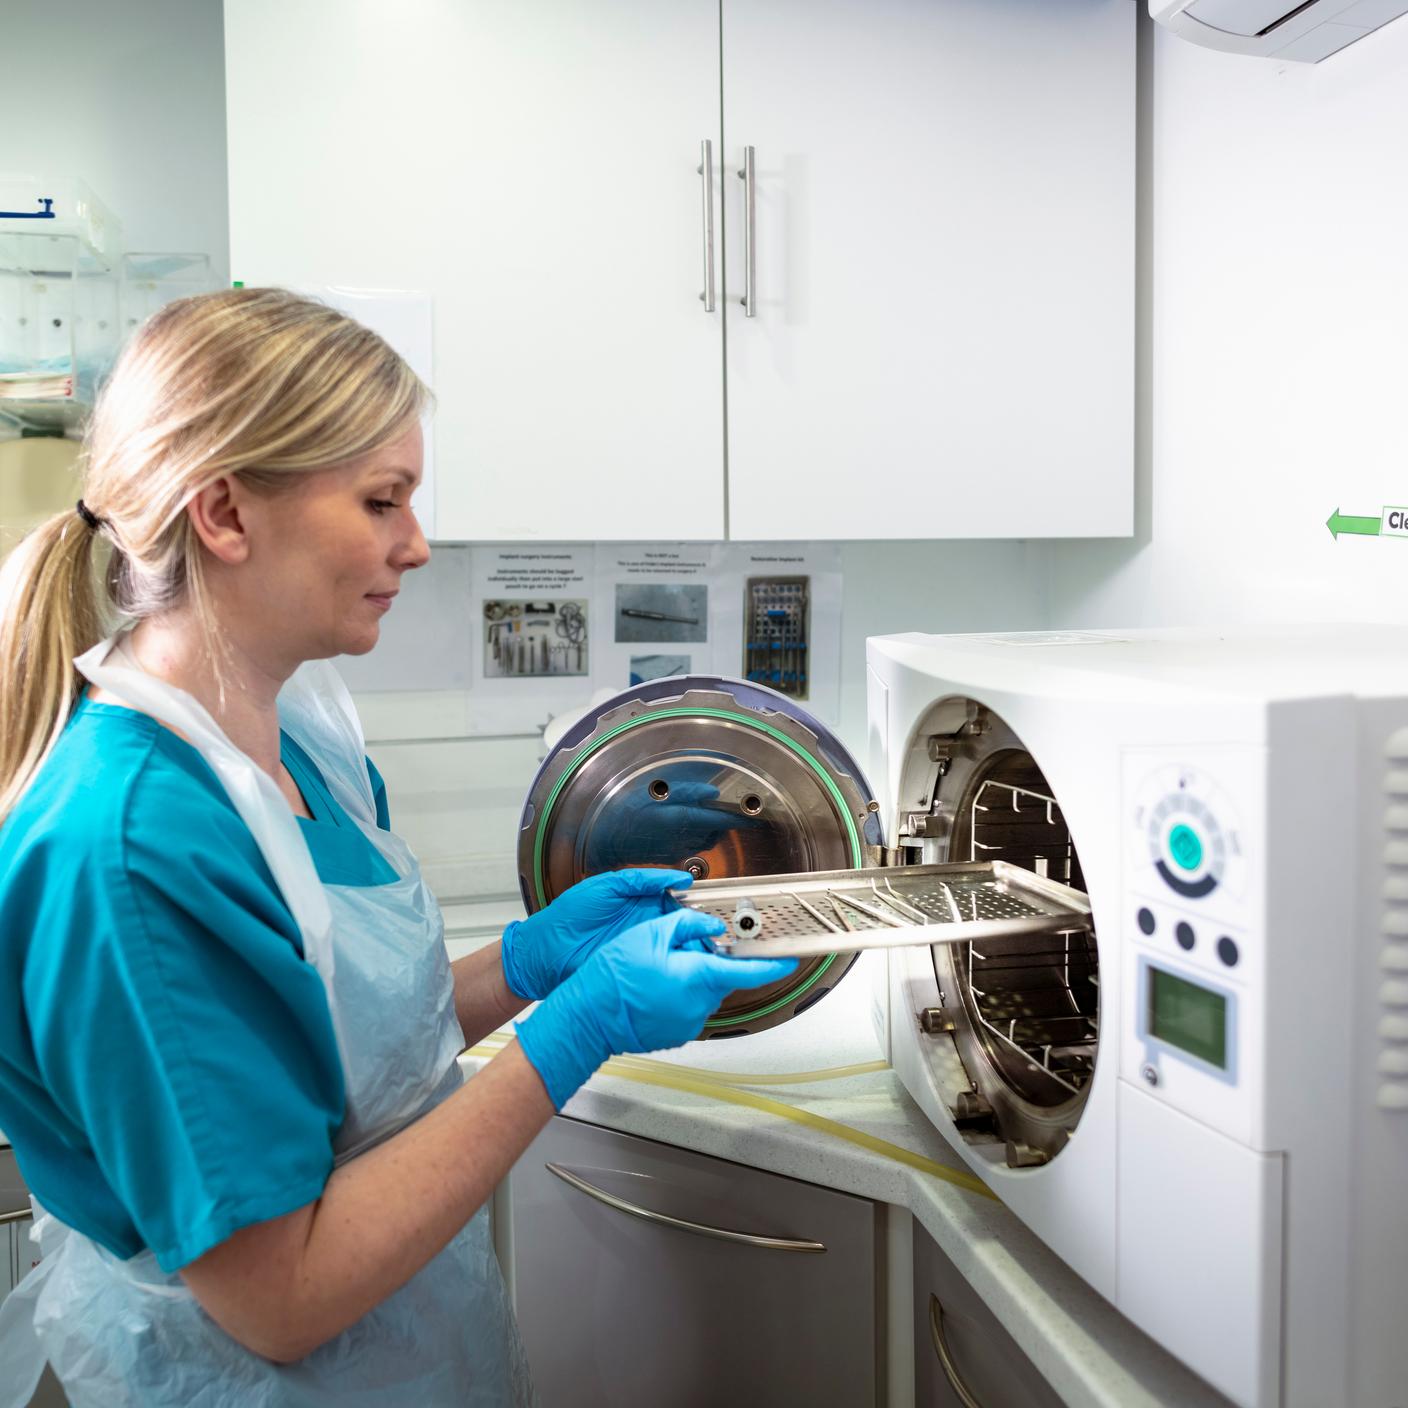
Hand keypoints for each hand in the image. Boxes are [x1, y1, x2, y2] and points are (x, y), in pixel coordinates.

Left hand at [501, 868, 694, 1000]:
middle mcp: (641, 923)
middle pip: (679, 924)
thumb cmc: (566, 917)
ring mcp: (639, 945)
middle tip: (713, 929)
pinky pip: (660, 963)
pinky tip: (685, 962)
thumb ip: (639, 880)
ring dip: (690, 946)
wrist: (543, 954)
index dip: (691, 902)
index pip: (674, 899)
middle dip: (697, 927)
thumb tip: (675, 879)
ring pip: (673, 944)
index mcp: (637, 900)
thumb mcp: (604, 887)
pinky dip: (674, 964)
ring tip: (706, 946)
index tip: (708, 905)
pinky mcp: (634, 965)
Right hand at [515, 908, 797, 1107]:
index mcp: (697, 976)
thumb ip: (686, 926)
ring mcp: (688, 1023)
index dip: (772, 965)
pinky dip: (677, 994)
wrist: (587, 1018)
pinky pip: (687, 1007)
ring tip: (655, 971)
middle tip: (676, 949)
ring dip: (689, 978)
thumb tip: (708, 927)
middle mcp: (699, 1004)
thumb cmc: (612, 978)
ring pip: (702, 991)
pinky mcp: (676, 1033)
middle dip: (706, 960)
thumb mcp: (648, 935)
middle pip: (719, 976)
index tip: (788, 960)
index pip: (747, 971)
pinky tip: (651, 988)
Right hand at [584, 762, 767, 871]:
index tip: (755, 817)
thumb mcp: (653, 793)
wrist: (607, 841)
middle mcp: (685, 838)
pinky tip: (690, 827)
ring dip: (714, 829)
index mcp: (683, 820)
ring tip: (708, 816)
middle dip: (726, 821)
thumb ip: (686, 792)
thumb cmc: (626, 813)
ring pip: (709, 840)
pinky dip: (701, 837)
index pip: (722, 819)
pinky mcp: (674, 857)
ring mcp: (680, 850)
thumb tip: (712, 792)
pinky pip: (696, 847)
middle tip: (727, 808)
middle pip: (718, 831)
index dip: (741, 818)